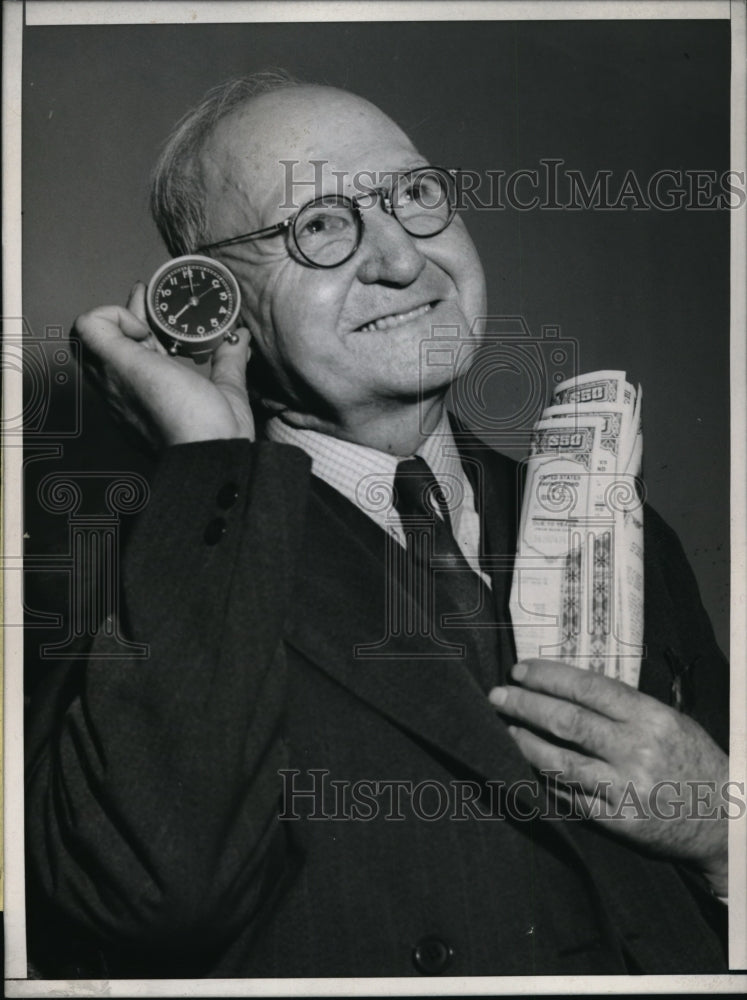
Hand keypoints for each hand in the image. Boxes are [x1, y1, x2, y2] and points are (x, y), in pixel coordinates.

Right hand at [74, 283, 254, 449]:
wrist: (211, 453)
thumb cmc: (219, 435)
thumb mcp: (229, 389)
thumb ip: (229, 363)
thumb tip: (241, 340)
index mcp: (146, 396)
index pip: (127, 355)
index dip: (137, 331)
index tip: (159, 320)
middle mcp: (123, 390)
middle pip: (104, 342)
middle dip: (124, 315)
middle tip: (146, 298)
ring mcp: (116, 380)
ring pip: (91, 335)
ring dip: (117, 314)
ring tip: (145, 302)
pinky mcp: (118, 367)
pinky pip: (89, 327)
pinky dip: (110, 314)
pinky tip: (140, 322)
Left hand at [489, 659, 728, 896]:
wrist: (725, 819)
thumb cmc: (691, 761)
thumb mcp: (667, 721)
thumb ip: (623, 707)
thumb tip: (565, 687)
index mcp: (650, 718)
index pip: (588, 688)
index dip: (548, 676)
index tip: (520, 670)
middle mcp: (637, 750)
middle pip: (567, 721)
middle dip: (525, 704)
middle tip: (498, 694)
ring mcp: (626, 787)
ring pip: (560, 760)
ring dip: (525, 742)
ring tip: (506, 727)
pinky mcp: (617, 819)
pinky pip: (569, 795)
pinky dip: (544, 778)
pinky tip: (527, 764)